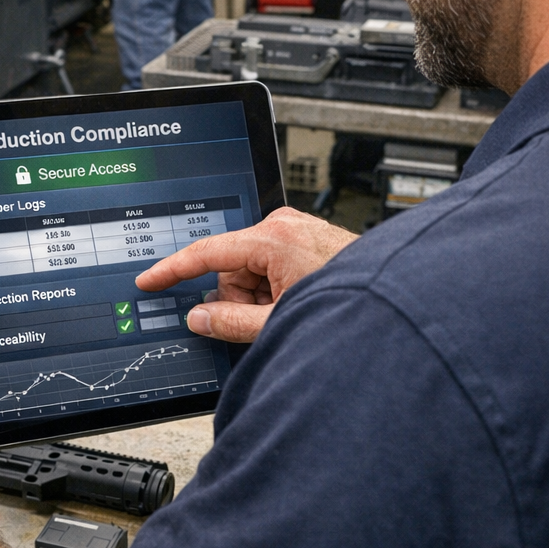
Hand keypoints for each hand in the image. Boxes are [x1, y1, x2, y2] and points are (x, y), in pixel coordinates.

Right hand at [136, 207, 357, 341]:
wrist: (399, 304)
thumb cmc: (350, 307)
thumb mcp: (279, 322)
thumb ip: (231, 322)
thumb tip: (199, 318)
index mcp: (272, 238)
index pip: (206, 253)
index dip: (172, 269)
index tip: (149, 279)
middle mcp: (282, 225)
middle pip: (232, 266)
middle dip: (239, 297)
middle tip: (265, 319)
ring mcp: (296, 229)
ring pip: (252, 268)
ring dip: (259, 295)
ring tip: (290, 312)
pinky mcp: (307, 237)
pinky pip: (272, 264)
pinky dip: (275, 287)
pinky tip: (297, 302)